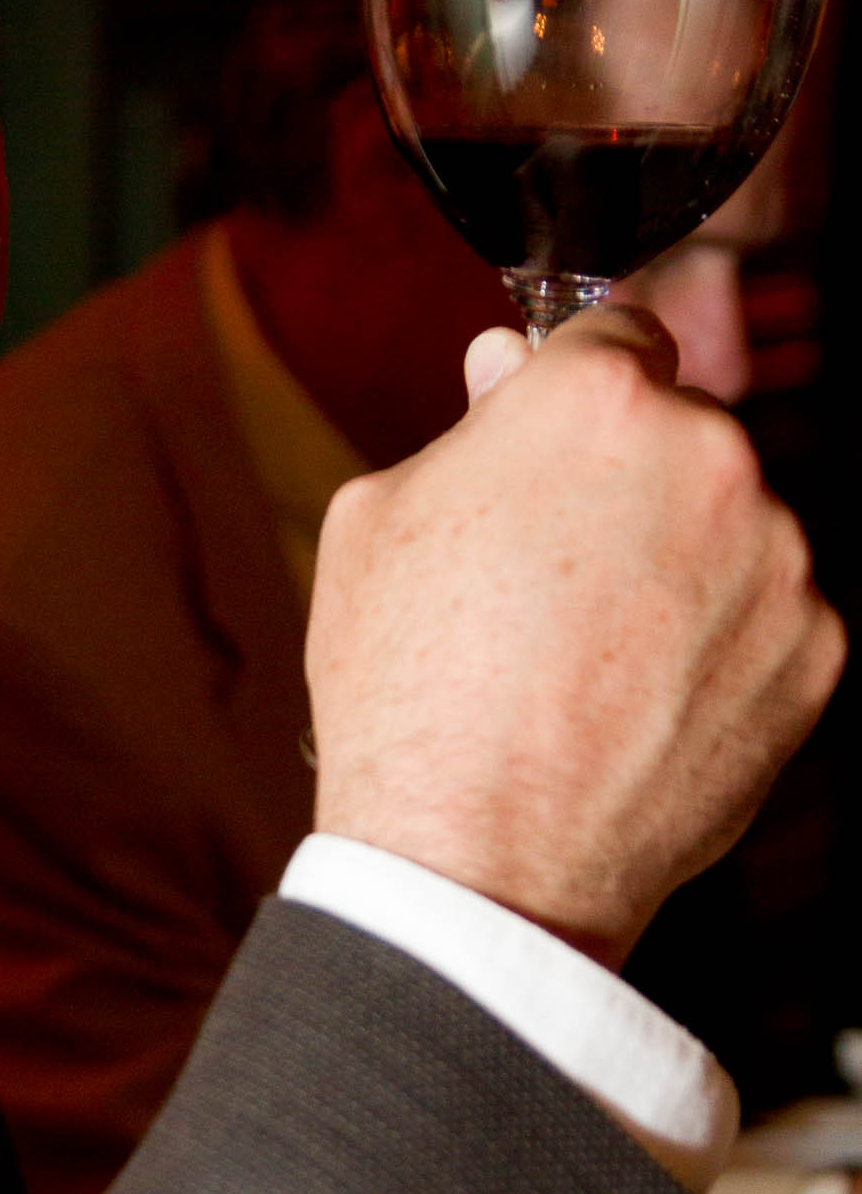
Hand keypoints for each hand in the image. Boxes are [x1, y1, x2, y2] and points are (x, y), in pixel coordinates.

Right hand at [306, 306, 845, 968]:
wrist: (478, 860)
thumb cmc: (409, 695)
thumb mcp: (378, 523)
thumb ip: (464, 427)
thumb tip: (504, 373)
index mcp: (596, 401)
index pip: (619, 333)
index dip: (576, 391)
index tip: (558, 439)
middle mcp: (709, 457)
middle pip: (682, 435)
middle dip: (627, 485)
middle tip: (549, 573)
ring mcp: (776, 558)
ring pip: (731, 528)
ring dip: (680, 566)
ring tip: (590, 654)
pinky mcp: (815, 652)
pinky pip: (767, 618)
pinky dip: (719, 648)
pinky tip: (637, 698)